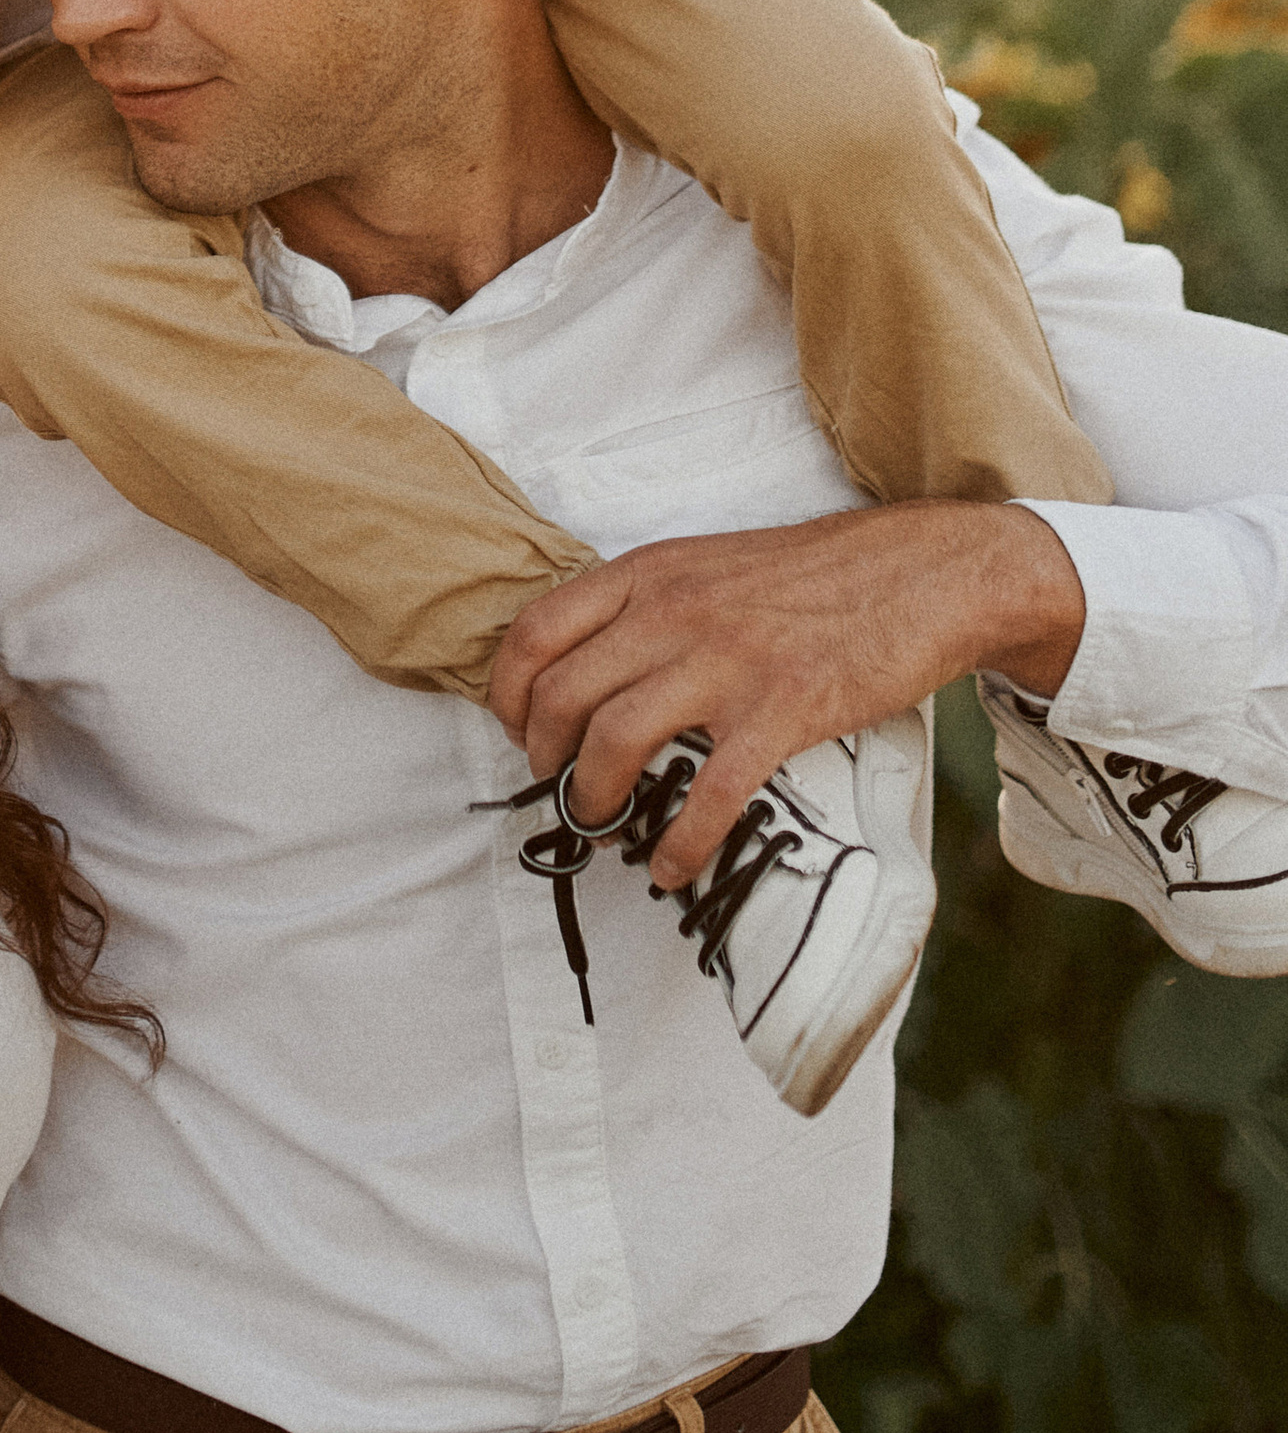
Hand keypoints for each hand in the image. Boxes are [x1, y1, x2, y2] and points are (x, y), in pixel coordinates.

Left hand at [489, 501, 1087, 884]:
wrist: (925, 573)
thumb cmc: (814, 577)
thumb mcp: (709, 564)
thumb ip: (646, 605)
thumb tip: (585, 668)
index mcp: (649, 574)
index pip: (533, 633)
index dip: (508, 696)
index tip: (518, 732)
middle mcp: (673, 612)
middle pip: (559, 696)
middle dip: (542, 758)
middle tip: (559, 789)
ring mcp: (727, 662)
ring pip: (613, 742)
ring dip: (593, 802)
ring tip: (603, 827)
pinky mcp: (783, 711)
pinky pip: (706, 793)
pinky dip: (678, 844)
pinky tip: (670, 867)